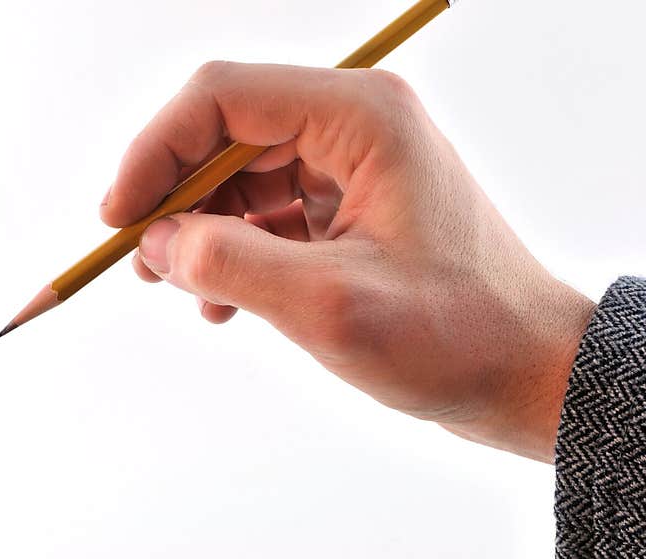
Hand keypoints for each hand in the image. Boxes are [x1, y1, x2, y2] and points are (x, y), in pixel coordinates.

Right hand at [100, 62, 595, 462]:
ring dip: (202, 230)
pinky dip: (237, 252)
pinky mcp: (352, 208)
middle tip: (141, 262)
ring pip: (242, 177)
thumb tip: (157, 243)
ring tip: (185, 292)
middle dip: (174, 197)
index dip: (156, 152)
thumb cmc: (457, 337)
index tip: (118, 219)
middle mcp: (355, 127)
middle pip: (227, 135)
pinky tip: (226, 304)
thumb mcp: (333, 307)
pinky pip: (270, 213)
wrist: (527, 372)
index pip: (223, 99)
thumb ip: (233, 265)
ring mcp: (354, 167)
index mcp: (360, 118)